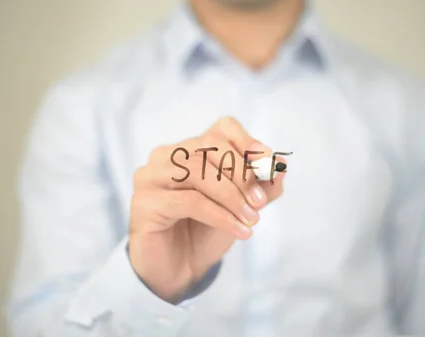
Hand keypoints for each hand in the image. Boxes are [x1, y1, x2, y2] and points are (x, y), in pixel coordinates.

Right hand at [128, 117, 285, 302]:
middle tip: (260, 202)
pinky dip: (220, 215)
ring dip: (231, 196)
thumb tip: (281, 166)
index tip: (267, 164)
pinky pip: (188, 201)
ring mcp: (150, 177)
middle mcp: (165, 156)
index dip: (246, 142)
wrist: (180, 269)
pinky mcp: (143, 203)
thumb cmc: (206, 232)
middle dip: (241, 173)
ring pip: (197, 171)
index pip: (220, 129)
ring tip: (251, 220)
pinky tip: (239, 231)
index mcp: (189, 149)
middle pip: (209, 146)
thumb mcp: (242, 207)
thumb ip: (262, 187)